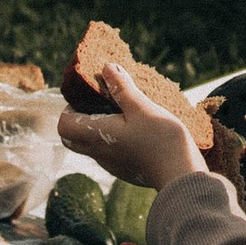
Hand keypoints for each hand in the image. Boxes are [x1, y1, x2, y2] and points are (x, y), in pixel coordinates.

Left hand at [57, 58, 208, 192]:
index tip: (89, 97)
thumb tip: (107, 68)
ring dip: (99, 129)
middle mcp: (99, 153)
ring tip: (124, 113)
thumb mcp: (142, 107)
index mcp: (97, 136)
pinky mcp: (125, 170)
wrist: (181, 175)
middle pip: (73, 137)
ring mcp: (112, 165)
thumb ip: (122, 88)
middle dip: (80, 118)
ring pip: (91, 146)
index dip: (69, 109)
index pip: (64, 125)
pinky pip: (109, 153)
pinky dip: (114, 139)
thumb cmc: (161, 140)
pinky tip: (137, 130)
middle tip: (102, 103)